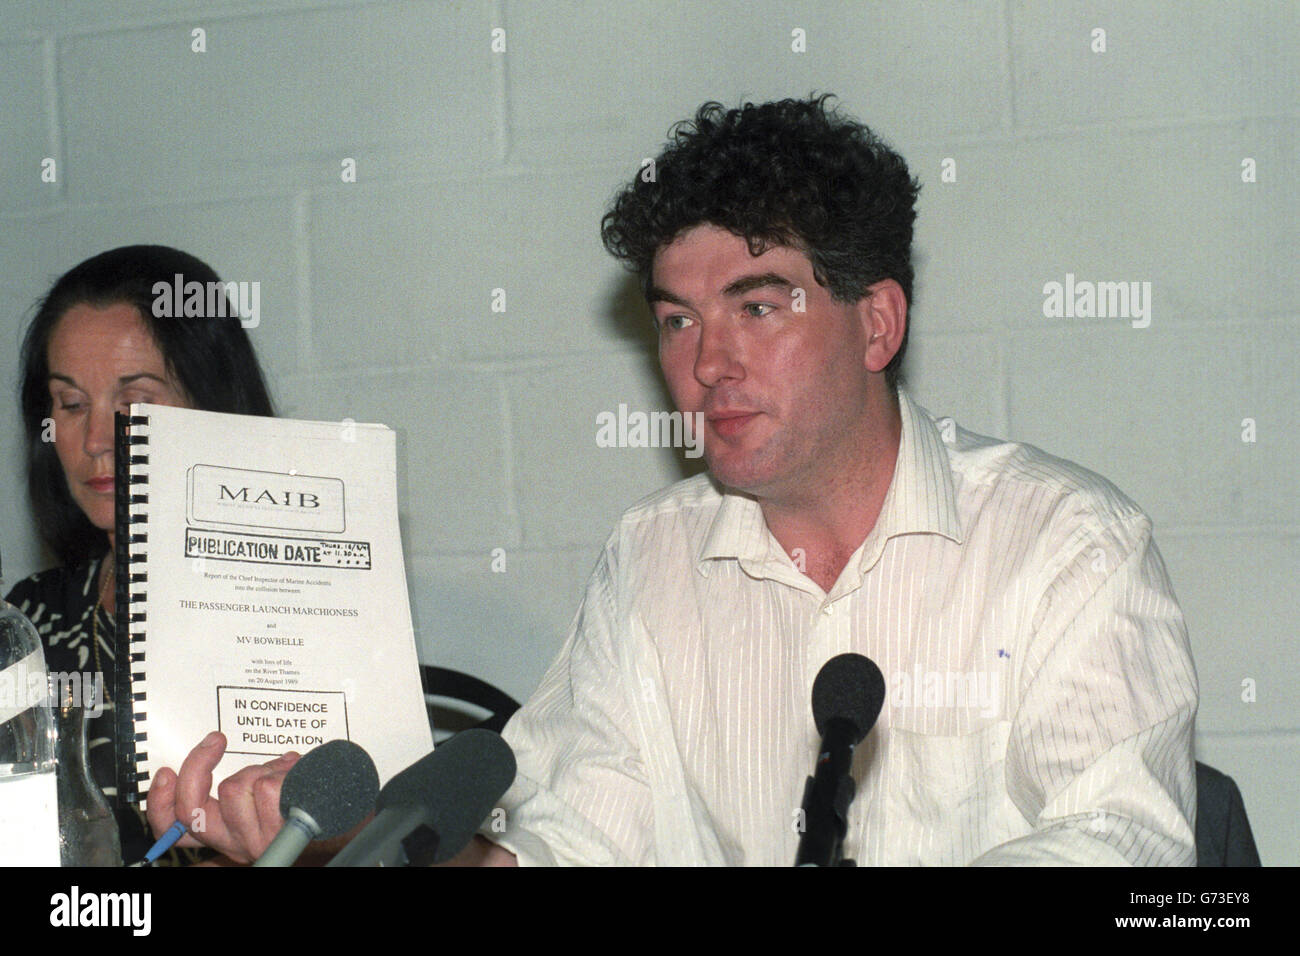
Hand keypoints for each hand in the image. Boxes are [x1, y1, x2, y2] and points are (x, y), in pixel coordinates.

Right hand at [146, 731, 300, 863]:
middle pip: (191, 808)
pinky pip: (268, 787)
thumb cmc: (310, 807)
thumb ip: (243, 785)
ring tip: (285, 778)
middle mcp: (234, 842)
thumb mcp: (267, 796)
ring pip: (235, 788)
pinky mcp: (279, 832)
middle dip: (198, 766)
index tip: (164, 772)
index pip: (175, 826)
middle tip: (215, 741)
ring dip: (262, 770)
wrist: (352, 823)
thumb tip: (216, 750)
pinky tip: (299, 783)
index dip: (159, 802)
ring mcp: (257, 840)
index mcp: (225, 832)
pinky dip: (286, 773)